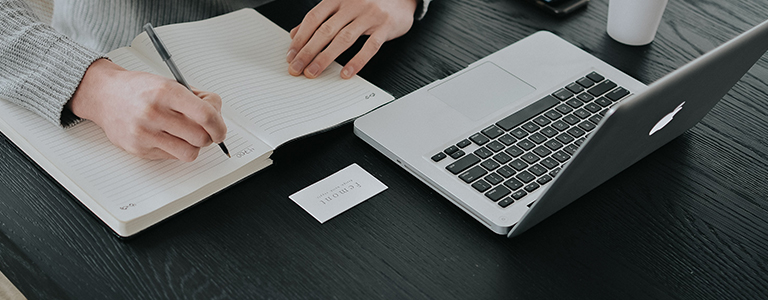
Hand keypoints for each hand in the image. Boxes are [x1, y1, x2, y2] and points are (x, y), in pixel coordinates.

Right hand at [67, 59, 226, 161]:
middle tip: (206, 131)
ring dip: (194, 146)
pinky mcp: (139, 149)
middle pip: (201, 138)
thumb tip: (218, 115)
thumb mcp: (171, 82)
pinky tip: (169, 137)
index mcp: (166, 92)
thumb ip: (198, 99)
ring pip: (189, 153)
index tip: (220, 129)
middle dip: (209, 136)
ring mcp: (145, 133)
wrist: (105, 95)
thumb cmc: (140, 89)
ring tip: (188, 135)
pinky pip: (172, 157)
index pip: (206, 115)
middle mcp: (154, 113)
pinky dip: (177, 149)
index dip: (219, 126)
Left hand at [286, 0, 417, 78]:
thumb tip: (295, 34)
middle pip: (325, 30)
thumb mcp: (342, 6)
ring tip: (313, 72)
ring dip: (325, 58)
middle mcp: (352, 4)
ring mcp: (369, 15)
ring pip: (344, 39)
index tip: (291, 55)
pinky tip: (346, 73)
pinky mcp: (385, 27)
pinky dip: (357, 61)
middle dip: (308, 51)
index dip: (300, 38)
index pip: (313, 18)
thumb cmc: (369, 3)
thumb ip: (320, 19)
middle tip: (297, 68)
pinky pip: (369, 47)